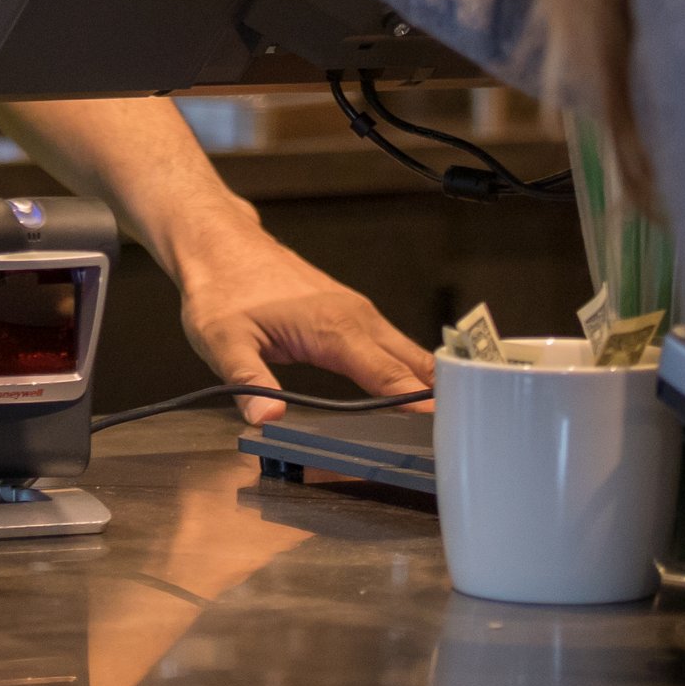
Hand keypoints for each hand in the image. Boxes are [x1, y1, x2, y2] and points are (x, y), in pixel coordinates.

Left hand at [171, 224, 436, 424]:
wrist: (219, 244)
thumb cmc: (221, 288)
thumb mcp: (222, 341)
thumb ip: (248, 382)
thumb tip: (267, 418)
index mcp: (334, 327)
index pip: (391, 376)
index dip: (421, 407)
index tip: (450, 434)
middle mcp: (356, 318)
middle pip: (415, 365)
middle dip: (443, 401)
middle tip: (465, 441)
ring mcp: (358, 313)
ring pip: (409, 354)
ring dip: (431, 387)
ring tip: (454, 429)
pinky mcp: (351, 314)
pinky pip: (393, 347)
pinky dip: (411, 372)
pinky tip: (416, 397)